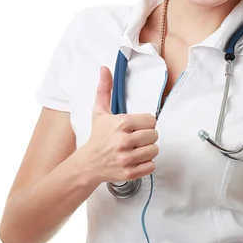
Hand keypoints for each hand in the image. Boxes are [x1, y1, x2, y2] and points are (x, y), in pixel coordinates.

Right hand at [84, 66, 158, 183]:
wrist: (88, 164)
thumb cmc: (97, 137)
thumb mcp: (100, 112)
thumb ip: (105, 90)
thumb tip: (104, 69)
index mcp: (121, 124)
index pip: (151, 120)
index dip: (145, 123)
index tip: (137, 126)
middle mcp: (124, 141)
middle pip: (154, 135)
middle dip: (147, 136)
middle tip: (137, 138)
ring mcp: (126, 158)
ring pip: (154, 150)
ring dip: (147, 150)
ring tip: (136, 149)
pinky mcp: (129, 173)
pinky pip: (151, 166)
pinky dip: (146, 164)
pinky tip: (136, 159)